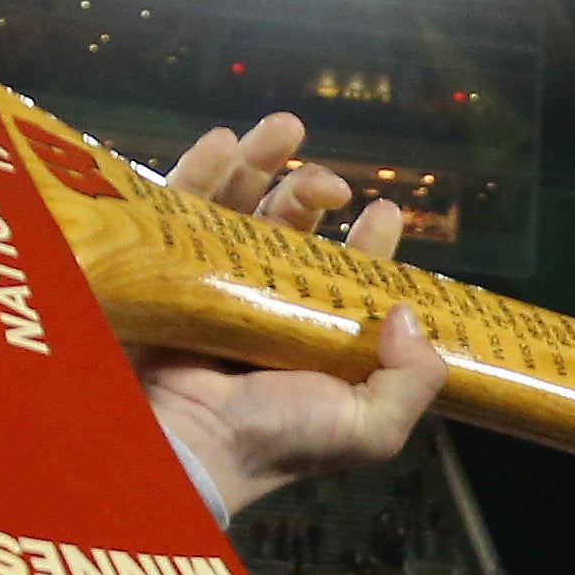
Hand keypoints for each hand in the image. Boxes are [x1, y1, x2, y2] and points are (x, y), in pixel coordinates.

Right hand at [143, 113, 443, 517]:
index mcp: (312, 338)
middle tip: (331, 187)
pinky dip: (202, 170)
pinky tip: (222, 141)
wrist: (189, 446)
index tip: (383, 212)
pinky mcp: (162, 270)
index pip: (345, 279)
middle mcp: (263, 306)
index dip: (367, 245)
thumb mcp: (371, 427)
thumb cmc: (276, 442)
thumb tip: (407, 315)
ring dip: (263, 163)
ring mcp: (211, 285)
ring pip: (240, 208)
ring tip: (286, 129)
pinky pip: (180, 209)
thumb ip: (411, 381)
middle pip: (290, 230)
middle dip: (312, 193)